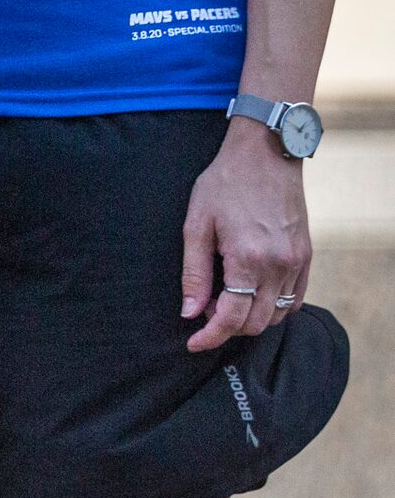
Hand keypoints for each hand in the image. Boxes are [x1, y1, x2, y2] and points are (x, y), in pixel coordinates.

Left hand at [182, 121, 312, 350]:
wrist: (266, 155)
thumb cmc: (224, 184)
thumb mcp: (196, 223)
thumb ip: (193, 272)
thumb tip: (190, 312)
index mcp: (248, 259)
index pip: (232, 318)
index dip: (210, 336)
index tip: (193, 343)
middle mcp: (279, 266)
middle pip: (256, 323)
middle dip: (228, 327)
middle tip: (204, 307)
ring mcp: (298, 263)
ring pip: (276, 314)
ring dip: (250, 317)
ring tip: (224, 295)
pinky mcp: (307, 257)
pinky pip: (294, 299)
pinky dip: (272, 306)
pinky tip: (251, 291)